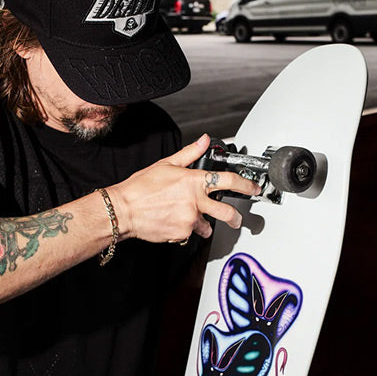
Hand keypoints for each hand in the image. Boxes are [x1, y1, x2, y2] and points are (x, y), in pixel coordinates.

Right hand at [107, 134, 262, 243]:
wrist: (123, 210)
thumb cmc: (140, 188)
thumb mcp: (166, 164)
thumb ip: (189, 154)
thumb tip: (204, 141)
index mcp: (193, 181)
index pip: (228, 181)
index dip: (246, 185)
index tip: (253, 189)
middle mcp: (194, 202)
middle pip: (227, 212)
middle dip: (236, 218)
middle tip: (237, 220)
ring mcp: (189, 220)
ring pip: (206, 227)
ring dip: (202, 225)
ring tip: (188, 219)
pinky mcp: (181, 234)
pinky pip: (189, 234)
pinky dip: (184, 230)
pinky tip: (172, 222)